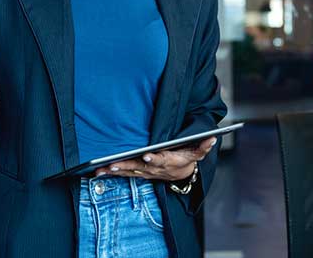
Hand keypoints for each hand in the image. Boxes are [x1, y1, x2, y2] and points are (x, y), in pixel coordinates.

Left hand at [94, 137, 217, 180]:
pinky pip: (125, 174)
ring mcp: (147, 172)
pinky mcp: (140, 173)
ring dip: (117, 170)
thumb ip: (204, 146)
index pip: (162, 160)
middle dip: (128, 166)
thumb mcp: (198, 152)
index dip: (155, 158)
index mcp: (169, 162)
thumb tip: (212, 137)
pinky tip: (100, 171)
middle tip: (115, 164)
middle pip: (141, 167)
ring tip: (104, 168)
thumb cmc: (187, 158)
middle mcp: (156, 169)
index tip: (147, 155)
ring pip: (130, 172)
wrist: (182, 174)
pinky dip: (113, 173)